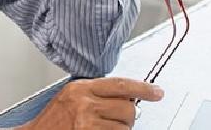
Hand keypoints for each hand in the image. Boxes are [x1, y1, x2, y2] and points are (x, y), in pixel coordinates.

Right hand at [17, 77, 163, 129]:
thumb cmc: (53, 120)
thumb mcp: (72, 96)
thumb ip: (96, 92)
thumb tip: (128, 95)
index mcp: (81, 89)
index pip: (120, 84)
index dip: (143, 89)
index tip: (157, 92)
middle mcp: (85, 104)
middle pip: (128, 108)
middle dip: (128, 116)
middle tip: (117, 119)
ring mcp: (87, 124)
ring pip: (125, 127)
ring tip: (103, 129)